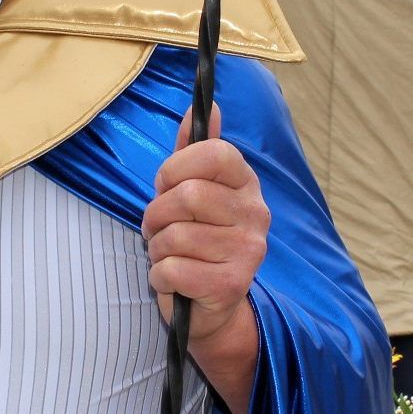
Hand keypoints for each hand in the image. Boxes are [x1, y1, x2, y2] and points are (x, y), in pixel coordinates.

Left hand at [141, 105, 266, 413]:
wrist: (209, 308)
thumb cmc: (194, 240)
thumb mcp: (191, 190)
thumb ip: (194, 148)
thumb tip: (206, 104)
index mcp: (246, 184)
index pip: (214, 153)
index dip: (177, 166)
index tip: (166, 184)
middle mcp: (256, 214)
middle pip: (186, 195)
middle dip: (156, 214)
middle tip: (160, 229)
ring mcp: (248, 250)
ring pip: (174, 234)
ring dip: (157, 248)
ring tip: (170, 255)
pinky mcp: (231, 284)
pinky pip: (171, 268)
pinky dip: (160, 277)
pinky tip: (176, 280)